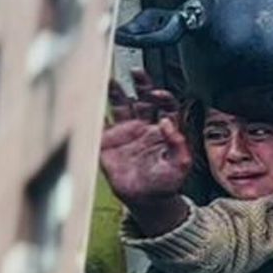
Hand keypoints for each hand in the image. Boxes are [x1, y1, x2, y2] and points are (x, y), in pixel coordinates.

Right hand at [101, 72, 193, 222]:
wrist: (145, 200)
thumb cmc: (165, 184)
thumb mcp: (180, 166)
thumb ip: (179, 144)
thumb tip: (168, 122)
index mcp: (164, 130)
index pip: (165, 106)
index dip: (163, 97)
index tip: (158, 94)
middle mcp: (145, 126)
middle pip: (143, 98)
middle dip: (141, 84)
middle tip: (137, 72)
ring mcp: (126, 132)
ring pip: (121, 105)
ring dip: (117, 92)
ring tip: (111, 81)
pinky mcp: (109, 140)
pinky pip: (101, 122)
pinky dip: (95, 111)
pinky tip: (92, 100)